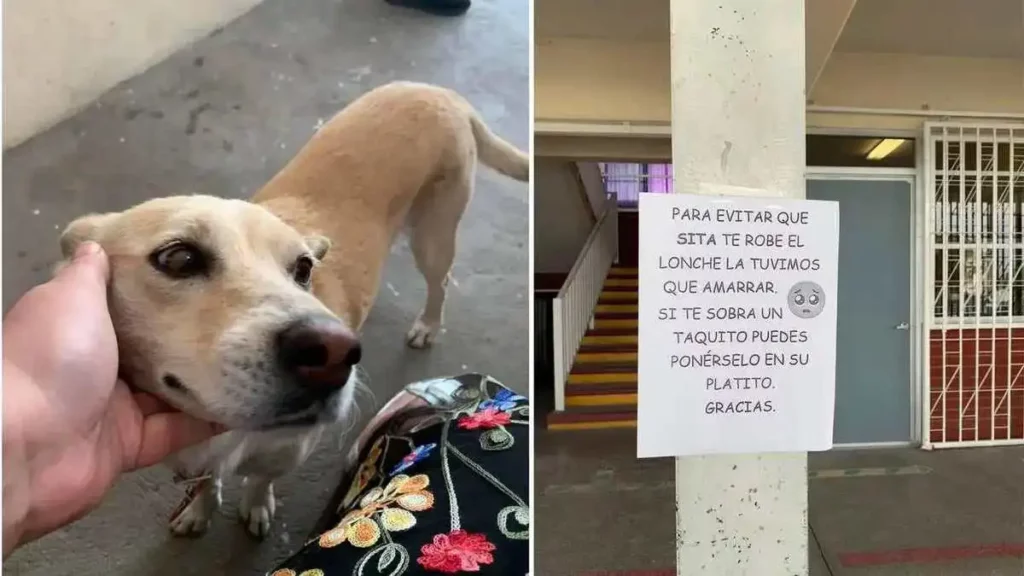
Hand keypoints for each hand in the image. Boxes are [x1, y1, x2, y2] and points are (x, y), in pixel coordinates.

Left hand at [2, 242, 221, 555]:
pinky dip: (209, 420)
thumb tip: (99, 243)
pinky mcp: (131, 447)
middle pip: (156, 350)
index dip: (164, 294)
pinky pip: (178, 431)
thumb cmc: (52, 359)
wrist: (26, 445)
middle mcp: (96, 368)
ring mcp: (113, 410)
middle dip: (195, 337)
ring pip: (172, 392)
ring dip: (209, 379)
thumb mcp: (70, 298)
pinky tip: (247, 400)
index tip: (208, 279)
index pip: (128, 307)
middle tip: (245, 319)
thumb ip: (89, 273)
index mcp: (77, 328)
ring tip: (255, 357)